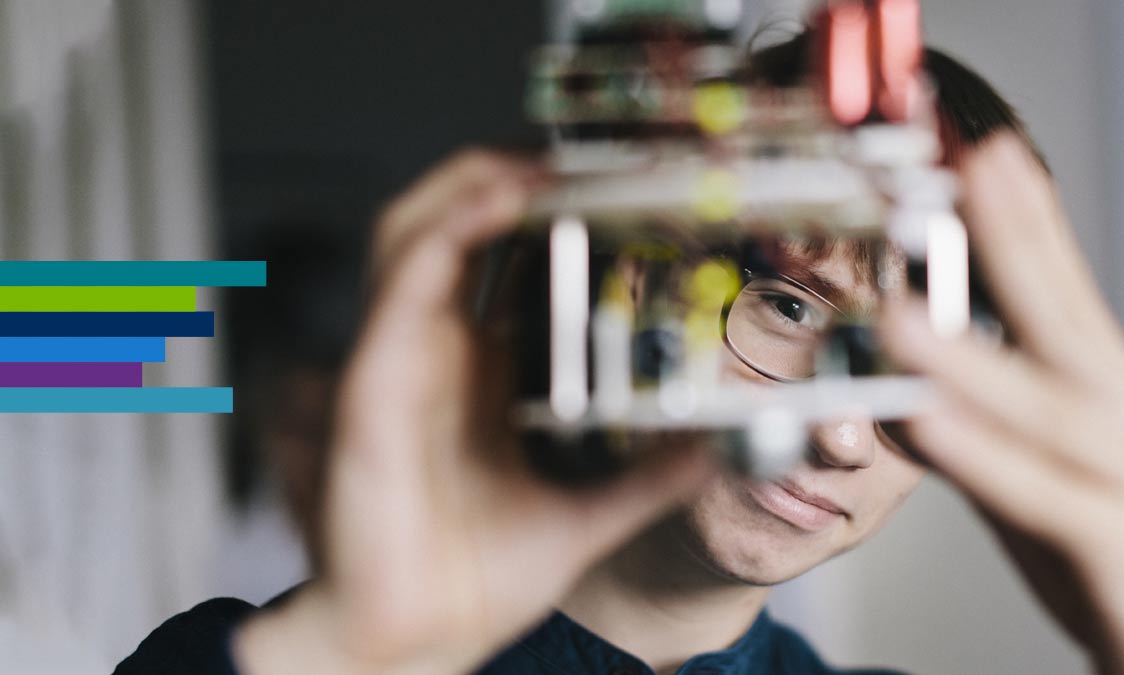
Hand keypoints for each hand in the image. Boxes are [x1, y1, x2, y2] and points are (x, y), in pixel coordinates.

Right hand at [233, 149, 713, 674]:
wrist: (417, 642)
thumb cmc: (473, 580)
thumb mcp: (588, 513)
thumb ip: (650, 480)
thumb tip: (714, 450)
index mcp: (480, 374)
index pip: (505, 263)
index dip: (547, 213)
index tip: (610, 186)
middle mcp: (438, 354)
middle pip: (454, 225)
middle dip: (504, 175)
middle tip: (573, 155)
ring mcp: (401, 361)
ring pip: (416, 229)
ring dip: (474, 182)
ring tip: (538, 160)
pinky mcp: (374, 382)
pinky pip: (404, 280)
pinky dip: (448, 228)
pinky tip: (498, 203)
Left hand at [880, 134, 1123, 674]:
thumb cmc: (1109, 559)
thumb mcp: (1038, 476)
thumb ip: (983, 427)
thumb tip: (910, 380)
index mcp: (1117, 394)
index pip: (1066, 290)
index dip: (1026, 218)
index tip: (985, 151)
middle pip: (1070, 318)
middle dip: (1019, 237)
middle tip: (972, 163)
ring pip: (1050, 408)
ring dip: (973, 356)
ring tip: (906, 313)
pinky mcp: (1122, 549)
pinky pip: (1043, 498)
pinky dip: (984, 456)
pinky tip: (930, 422)